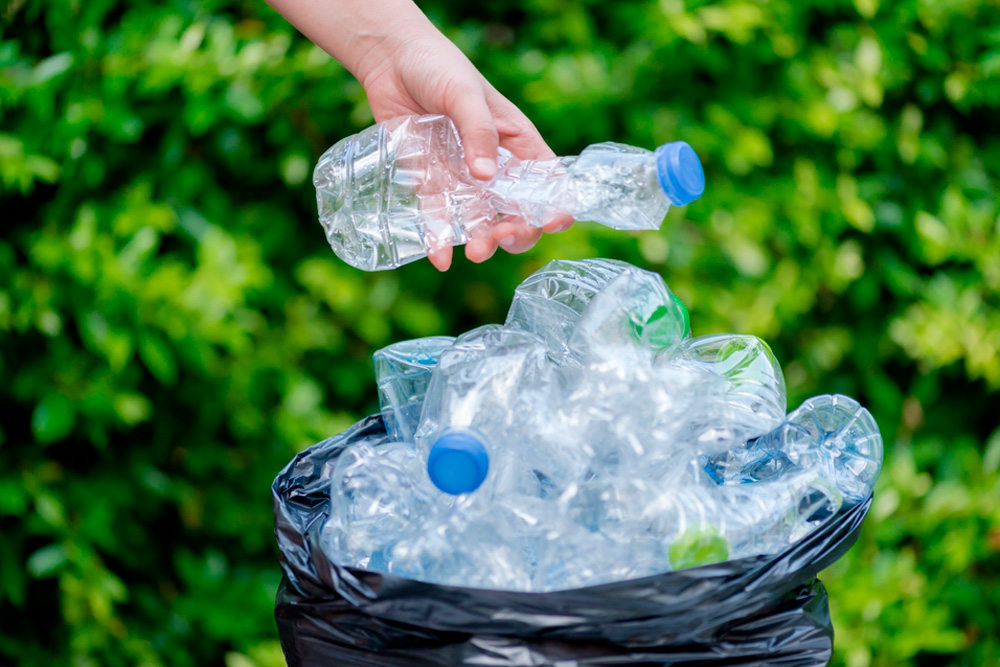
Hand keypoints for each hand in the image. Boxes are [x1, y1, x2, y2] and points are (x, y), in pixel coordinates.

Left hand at [359, 31, 573, 270]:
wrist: (390, 59)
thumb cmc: (438, 66)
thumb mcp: (464, 93)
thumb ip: (478, 132)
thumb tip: (486, 177)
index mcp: (517, 143)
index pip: (548, 182)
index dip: (556, 205)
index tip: (551, 222)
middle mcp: (495, 167)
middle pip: (518, 211)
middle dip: (518, 231)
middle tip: (502, 236)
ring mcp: (462, 178)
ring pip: (481, 221)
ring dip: (483, 242)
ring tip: (475, 253)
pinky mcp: (430, 183)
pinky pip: (439, 218)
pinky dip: (440, 240)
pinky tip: (440, 259)